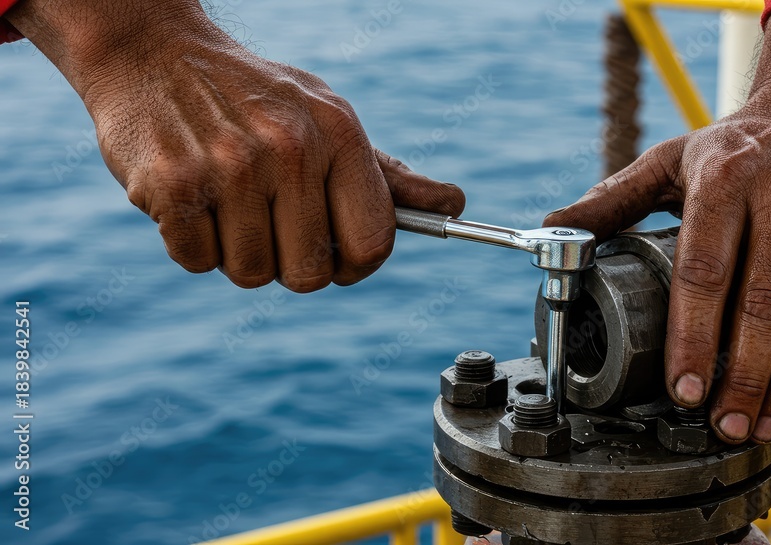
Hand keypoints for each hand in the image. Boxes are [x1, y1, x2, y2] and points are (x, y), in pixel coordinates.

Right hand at [7, 0, 463, 291]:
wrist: (154, 52)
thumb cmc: (257, 97)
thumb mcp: (329, 119)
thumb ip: (389, 176)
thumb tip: (453, 205)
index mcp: (339, 134)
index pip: (373, 243)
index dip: (355, 264)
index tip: (336, 256)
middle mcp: (290, 149)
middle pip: (310, 275)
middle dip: (289, 262)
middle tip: (269, 221)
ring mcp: (229, 167)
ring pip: (252, 273)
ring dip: (238, 252)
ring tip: (227, 201)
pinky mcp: (171, 185)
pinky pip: (196, 262)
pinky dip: (192, 244)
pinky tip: (191, 197)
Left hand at [545, 6, 770, 442]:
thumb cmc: (736, 144)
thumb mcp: (669, 160)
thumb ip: (612, 200)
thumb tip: (549, 230)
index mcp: (723, 180)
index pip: (703, 273)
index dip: (691, 339)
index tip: (684, 391)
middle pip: (764, 306)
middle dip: (743, 379)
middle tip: (725, 427)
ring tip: (764, 424)